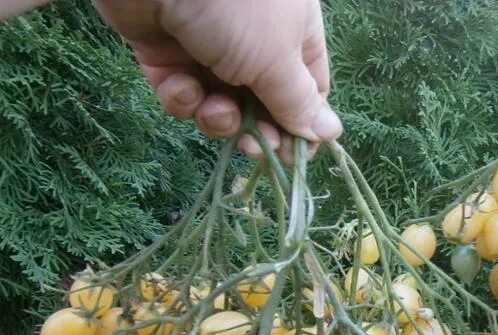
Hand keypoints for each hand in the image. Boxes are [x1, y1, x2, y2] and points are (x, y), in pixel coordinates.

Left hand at [91, 0, 340, 158]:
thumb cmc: (234, 5)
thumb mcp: (276, 58)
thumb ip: (300, 102)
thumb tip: (330, 133)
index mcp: (293, 33)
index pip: (308, 92)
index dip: (301, 127)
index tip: (291, 156)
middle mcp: (254, 40)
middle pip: (264, 105)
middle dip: (258, 129)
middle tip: (252, 146)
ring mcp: (208, 46)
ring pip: (221, 104)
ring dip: (218, 118)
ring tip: (212, 109)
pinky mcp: (165, 52)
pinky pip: (182, 92)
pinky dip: (182, 98)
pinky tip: (180, 85)